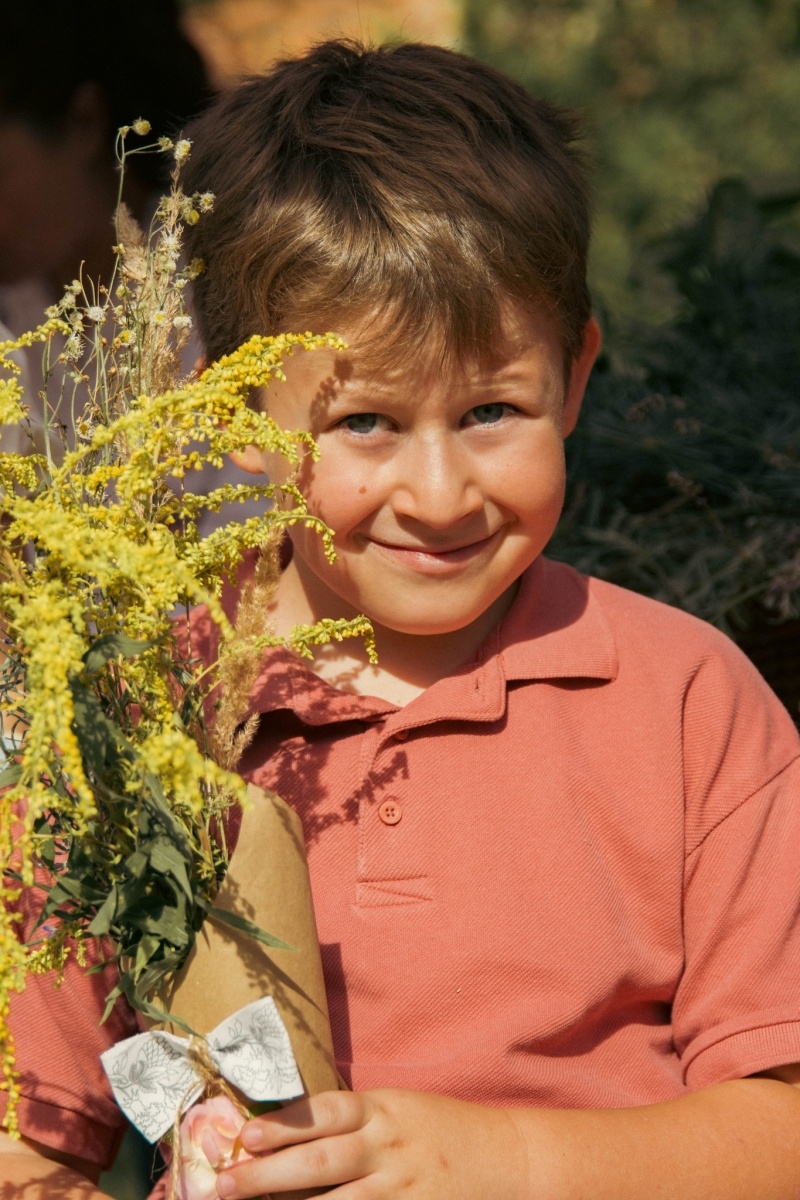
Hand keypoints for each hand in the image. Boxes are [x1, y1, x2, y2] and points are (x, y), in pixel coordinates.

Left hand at [213, 1088, 528, 1199]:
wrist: (508, 1160)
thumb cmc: (441, 1131)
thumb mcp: (398, 1110)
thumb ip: (352, 1121)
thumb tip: (284, 1135)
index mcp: (383, 1110)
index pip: (325, 1112)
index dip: (283, 1124)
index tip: (244, 1135)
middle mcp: (389, 1147)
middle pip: (320, 1160)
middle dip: (267, 1175)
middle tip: (223, 1184)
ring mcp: (401, 1189)